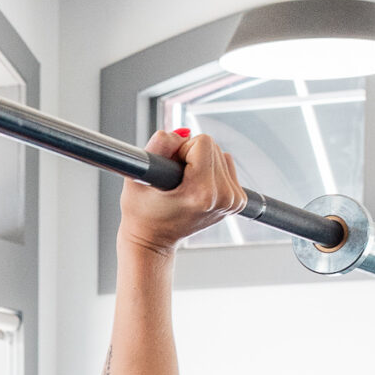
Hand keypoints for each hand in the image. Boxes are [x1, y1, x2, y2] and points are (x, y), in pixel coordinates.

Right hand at [120, 127, 245, 255]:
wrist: (153, 242)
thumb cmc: (142, 215)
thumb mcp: (138, 178)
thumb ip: (159, 146)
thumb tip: (184, 132)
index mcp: (201, 192)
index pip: (202, 142)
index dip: (181, 150)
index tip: (171, 170)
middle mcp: (222, 197)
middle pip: (213, 147)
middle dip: (192, 156)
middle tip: (176, 179)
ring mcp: (232, 201)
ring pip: (221, 154)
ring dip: (202, 163)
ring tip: (185, 185)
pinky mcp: (237, 202)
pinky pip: (227, 166)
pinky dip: (211, 171)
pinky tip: (196, 188)